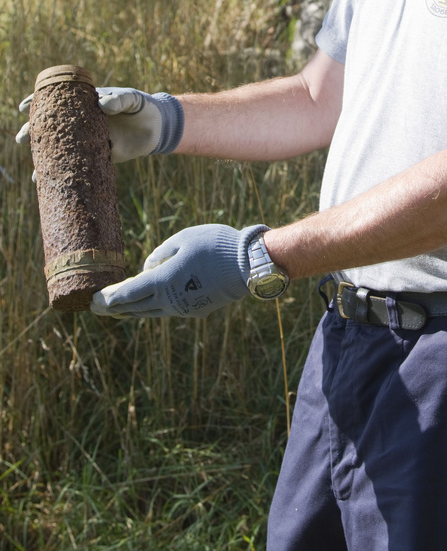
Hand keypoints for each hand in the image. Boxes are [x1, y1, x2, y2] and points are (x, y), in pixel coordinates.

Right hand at [16, 85, 183, 162]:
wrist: (157, 128)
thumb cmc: (142, 107)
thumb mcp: (132, 99)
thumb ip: (119, 99)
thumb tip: (102, 105)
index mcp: (85, 104)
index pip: (57, 101)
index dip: (39, 103)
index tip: (24, 107)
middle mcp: (81, 122)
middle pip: (52, 126)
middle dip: (33, 131)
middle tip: (21, 138)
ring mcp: (88, 140)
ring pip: (61, 148)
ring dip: (45, 158)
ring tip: (34, 168)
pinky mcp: (98, 156)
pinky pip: (77, 165)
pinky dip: (65, 173)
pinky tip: (52, 183)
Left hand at [90, 224, 268, 317]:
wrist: (248, 266)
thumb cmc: (215, 245)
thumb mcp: (183, 238)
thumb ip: (160, 253)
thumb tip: (147, 267)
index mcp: (163, 281)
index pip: (127, 294)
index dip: (108, 298)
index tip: (93, 301)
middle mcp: (169, 299)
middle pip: (134, 307)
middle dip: (113, 309)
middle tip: (95, 310)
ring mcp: (183, 307)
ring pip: (150, 311)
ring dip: (131, 311)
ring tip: (117, 311)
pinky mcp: (196, 309)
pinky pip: (167, 309)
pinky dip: (152, 307)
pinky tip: (147, 305)